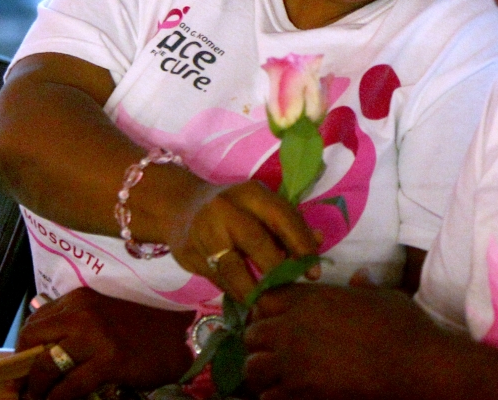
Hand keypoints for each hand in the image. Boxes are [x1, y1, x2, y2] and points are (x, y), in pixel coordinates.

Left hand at [16, 287, 193, 399]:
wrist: (176, 339)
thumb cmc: (138, 329)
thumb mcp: (101, 316)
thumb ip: (73, 324)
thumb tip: (37, 351)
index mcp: (80, 298)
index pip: (35, 322)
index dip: (24, 349)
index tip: (24, 368)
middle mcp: (84, 311)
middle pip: (32, 339)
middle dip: (24, 368)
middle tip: (27, 387)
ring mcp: (96, 335)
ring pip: (46, 365)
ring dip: (37, 389)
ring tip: (39, 399)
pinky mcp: (109, 359)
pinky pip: (69, 387)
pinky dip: (58, 399)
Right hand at [168, 180, 320, 300]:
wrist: (179, 206)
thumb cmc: (233, 209)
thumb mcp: (260, 206)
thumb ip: (288, 224)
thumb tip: (318, 240)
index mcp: (251, 193)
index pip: (282, 218)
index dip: (301, 245)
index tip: (313, 272)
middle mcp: (226, 208)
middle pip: (256, 242)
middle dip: (277, 270)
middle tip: (290, 290)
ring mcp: (204, 230)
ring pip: (233, 267)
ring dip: (253, 289)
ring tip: (268, 302)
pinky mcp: (189, 252)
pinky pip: (217, 278)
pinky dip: (235, 292)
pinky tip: (247, 299)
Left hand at [244, 284, 448, 399]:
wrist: (414, 364)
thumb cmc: (402, 325)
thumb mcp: (381, 296)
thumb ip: (361, 288)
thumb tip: (360, 277)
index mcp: (312, 299)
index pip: (265, 299)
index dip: (269, 309)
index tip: (279, 317)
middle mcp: (295, 329)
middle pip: (252, 334)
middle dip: (261, 341)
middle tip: (277, 348)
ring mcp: (295, 364)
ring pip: (253, 368)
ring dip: (263, 370)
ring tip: (280, 373)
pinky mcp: (301, 394)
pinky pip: (269, 397)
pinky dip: (275, 396)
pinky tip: (292, 392)